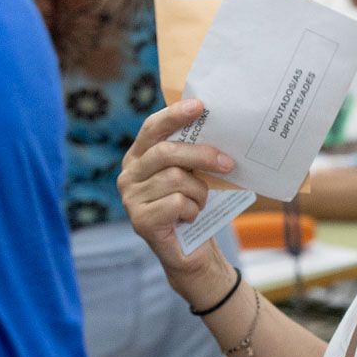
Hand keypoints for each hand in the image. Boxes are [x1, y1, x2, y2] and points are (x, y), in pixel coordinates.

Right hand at [116, 99, 235, 274]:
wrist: (192, 250)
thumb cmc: (193, 205)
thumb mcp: (193, 174)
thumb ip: (193, 153)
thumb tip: (219, 128)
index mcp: (138, 157)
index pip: (152, 128)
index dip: (174, 115)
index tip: (200, 106)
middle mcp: (128, 175)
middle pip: (166, 152)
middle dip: (201, 155)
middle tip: (228, 163)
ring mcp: (130, 199)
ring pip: (175, 179)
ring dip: (199, 192)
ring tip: (201, 202)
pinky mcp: (140, 221)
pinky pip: (176, 203)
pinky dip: (192, 209)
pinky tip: (191, 218)